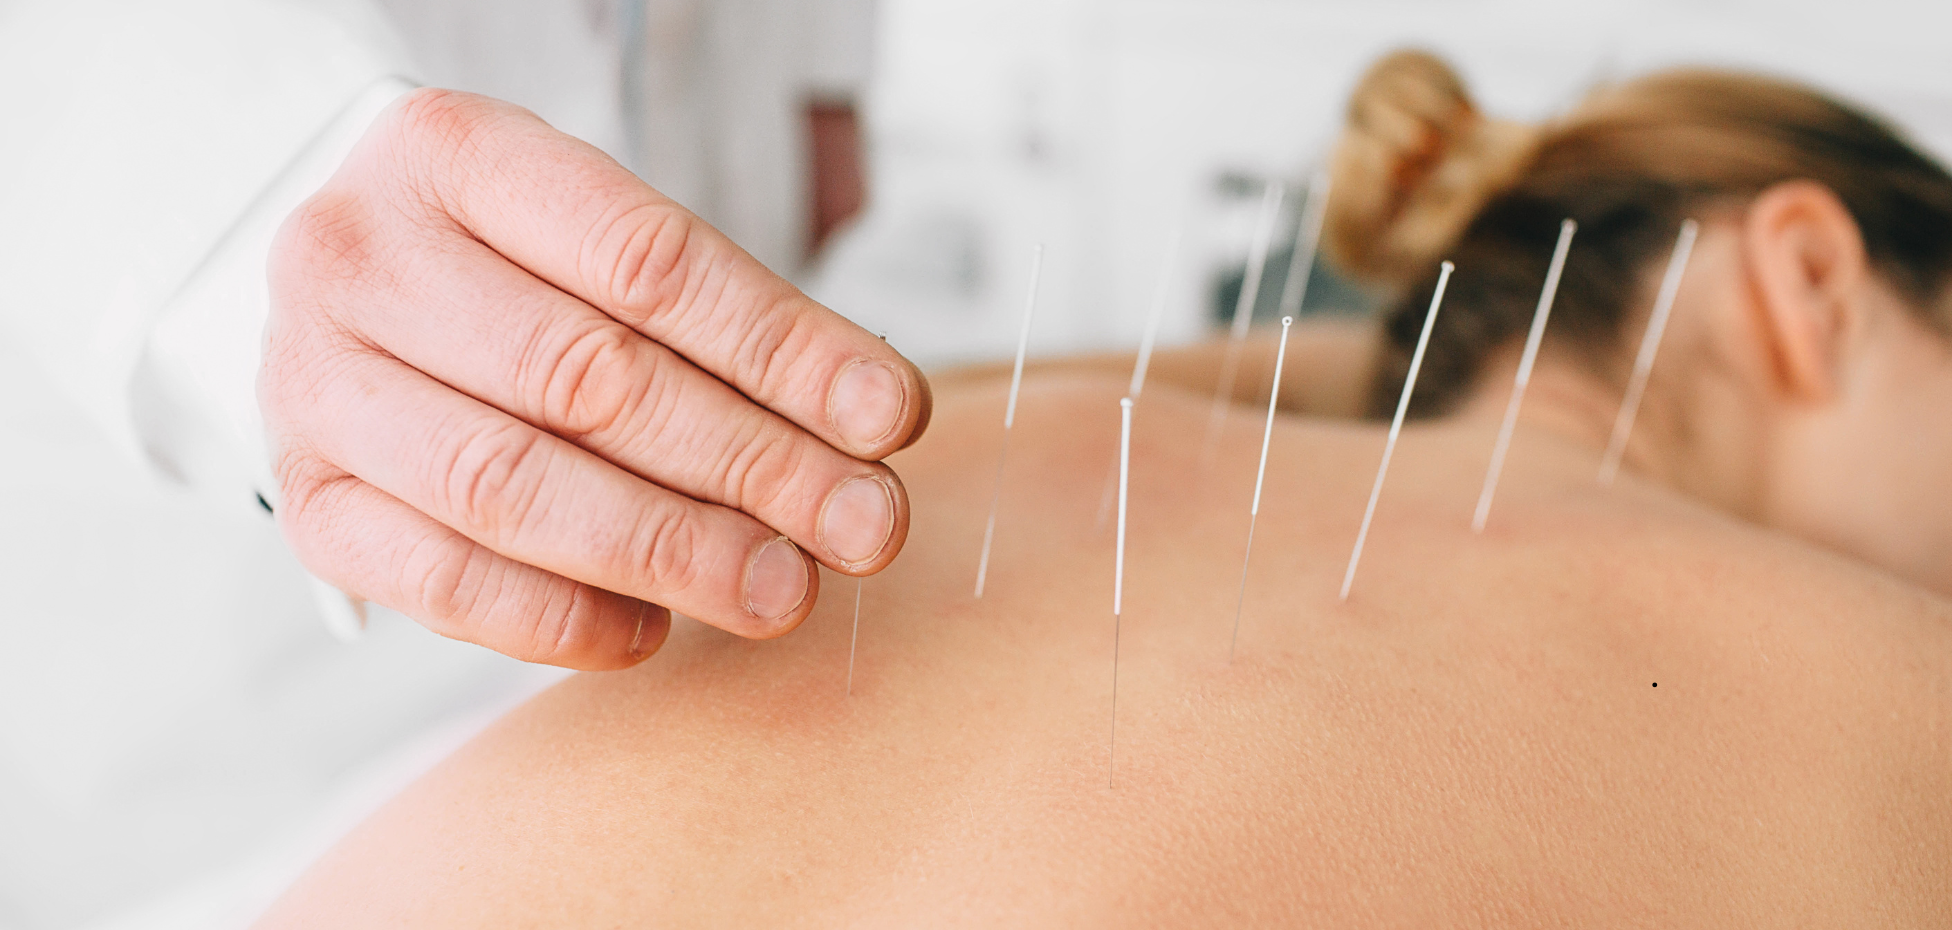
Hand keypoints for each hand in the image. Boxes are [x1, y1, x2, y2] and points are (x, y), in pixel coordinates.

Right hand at [263, 89, 929, 669]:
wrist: (351, 285)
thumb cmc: (511, 259)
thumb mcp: (601, 233)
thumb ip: (722, 319)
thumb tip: (869, 426)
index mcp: (451, 154)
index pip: (644, 260)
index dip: (780, 348)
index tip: (888, 417)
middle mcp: (360, 259)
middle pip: (587, 378)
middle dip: (751, 463)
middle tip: (862, 524)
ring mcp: (315, 385)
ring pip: (512, 486)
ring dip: (671, 551)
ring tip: (784, 588)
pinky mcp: (308, 501)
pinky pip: (442, 582)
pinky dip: (561, 619)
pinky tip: (654, 628)